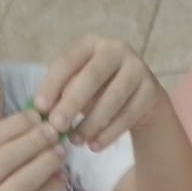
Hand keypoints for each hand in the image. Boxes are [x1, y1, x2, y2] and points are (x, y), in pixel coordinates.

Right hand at [0, 111, 67, 190]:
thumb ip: (2, 149)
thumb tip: (36, 119)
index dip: (14, 125)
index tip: (37, 115)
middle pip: (6, 158)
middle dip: (34, 141)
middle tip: (56, 131)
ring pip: (22, 181)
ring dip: (46, 162)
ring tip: (62, 151)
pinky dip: (52, 189)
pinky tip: (62, 177)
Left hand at [33, 35, 166, 151]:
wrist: (139, 98)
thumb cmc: (97, 91)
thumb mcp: (76, 87)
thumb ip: (61, 94)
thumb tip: (42, 111)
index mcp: (90, 44)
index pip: (67, 61)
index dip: (52, 84)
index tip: (39, 108)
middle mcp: (116, 49)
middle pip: (92, 76)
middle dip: (72, 103)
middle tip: (57, 126)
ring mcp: (137, 68)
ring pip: (113, 98)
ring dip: (92, 123)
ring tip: (76, 141)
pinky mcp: (151, 90)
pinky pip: (129, 114)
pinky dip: (110, 133)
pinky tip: (95, 146)